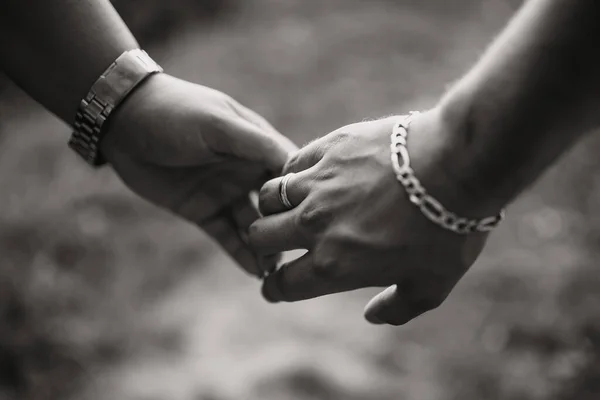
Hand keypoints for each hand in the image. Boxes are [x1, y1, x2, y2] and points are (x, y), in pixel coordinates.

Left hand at [100, 73, 297, 276]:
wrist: (123, 122)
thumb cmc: (175, 112)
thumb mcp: (218, 122)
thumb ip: (256, 142)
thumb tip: (295, 165)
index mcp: (256, 145)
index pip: (288, 174)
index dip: (301, 195)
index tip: (316, 219)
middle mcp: (245, 171)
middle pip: (276, 206)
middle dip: (286, 228)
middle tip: (297, 254)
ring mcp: (225, 193)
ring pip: (253, 225)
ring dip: (265, 246)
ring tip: (277, 269)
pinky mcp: (203, 211)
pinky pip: (227, 236)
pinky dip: (241, 254)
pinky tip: (255, 272)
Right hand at [249, 109, 495, 324]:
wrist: (457, 165)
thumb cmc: (447, 230)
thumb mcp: (431, 286)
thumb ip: (396, 308)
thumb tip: (370, 315)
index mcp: (334, 265)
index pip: (283, 283)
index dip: (274, 288)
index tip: (275, 285)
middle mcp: (315, 225)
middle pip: (260, 237)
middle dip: (263, 246)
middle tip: (276, 243)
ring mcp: (318, 184)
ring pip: (267, 198)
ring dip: (273, 208)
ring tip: (288, 207)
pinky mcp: (327, 149)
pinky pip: (292, 165)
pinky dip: (292, 175)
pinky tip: (308, 178)